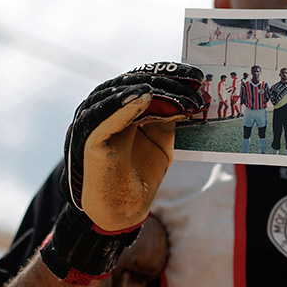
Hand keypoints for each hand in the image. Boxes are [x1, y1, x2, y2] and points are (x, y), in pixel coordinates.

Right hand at [64, 62, 203, 231]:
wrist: (122, 211)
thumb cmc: (139, 175)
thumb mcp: (161, 141)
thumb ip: (166, 118)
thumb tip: (183, 96)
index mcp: (118, 107)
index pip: (142, 80)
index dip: (169, 75)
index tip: (198, 75)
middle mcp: (102, 109)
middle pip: (133, 83)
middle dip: (166, 81)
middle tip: (196, 82)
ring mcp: (93, 123)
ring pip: (119, 95)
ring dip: (151, 90)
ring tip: (178, 91)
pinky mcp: (89, 140)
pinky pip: (105, 118)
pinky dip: (123, 105)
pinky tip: (145, 96)